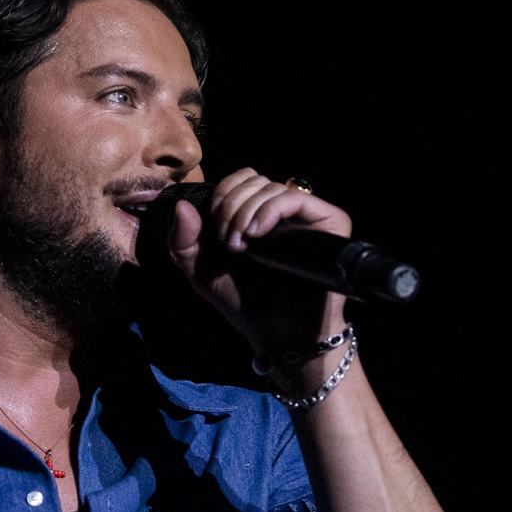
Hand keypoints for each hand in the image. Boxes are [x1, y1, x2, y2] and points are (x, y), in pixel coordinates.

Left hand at [167, 168, 351, 353]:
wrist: (279, 333)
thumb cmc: (245, 302)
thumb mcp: (201, 271)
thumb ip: (182, 240)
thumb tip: (183, 205)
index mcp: (256, 213)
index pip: (241, 179)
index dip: (224, 195)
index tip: (215, 230)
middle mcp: (283, 210)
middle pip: (254, 179)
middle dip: (231, 206)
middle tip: (229, 243)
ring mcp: (307, 215)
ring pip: (271, 187)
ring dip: (246, 213)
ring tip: (242, 247)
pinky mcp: (329, 222)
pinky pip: (295, 198)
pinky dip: (269, 210)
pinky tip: (257, 234)